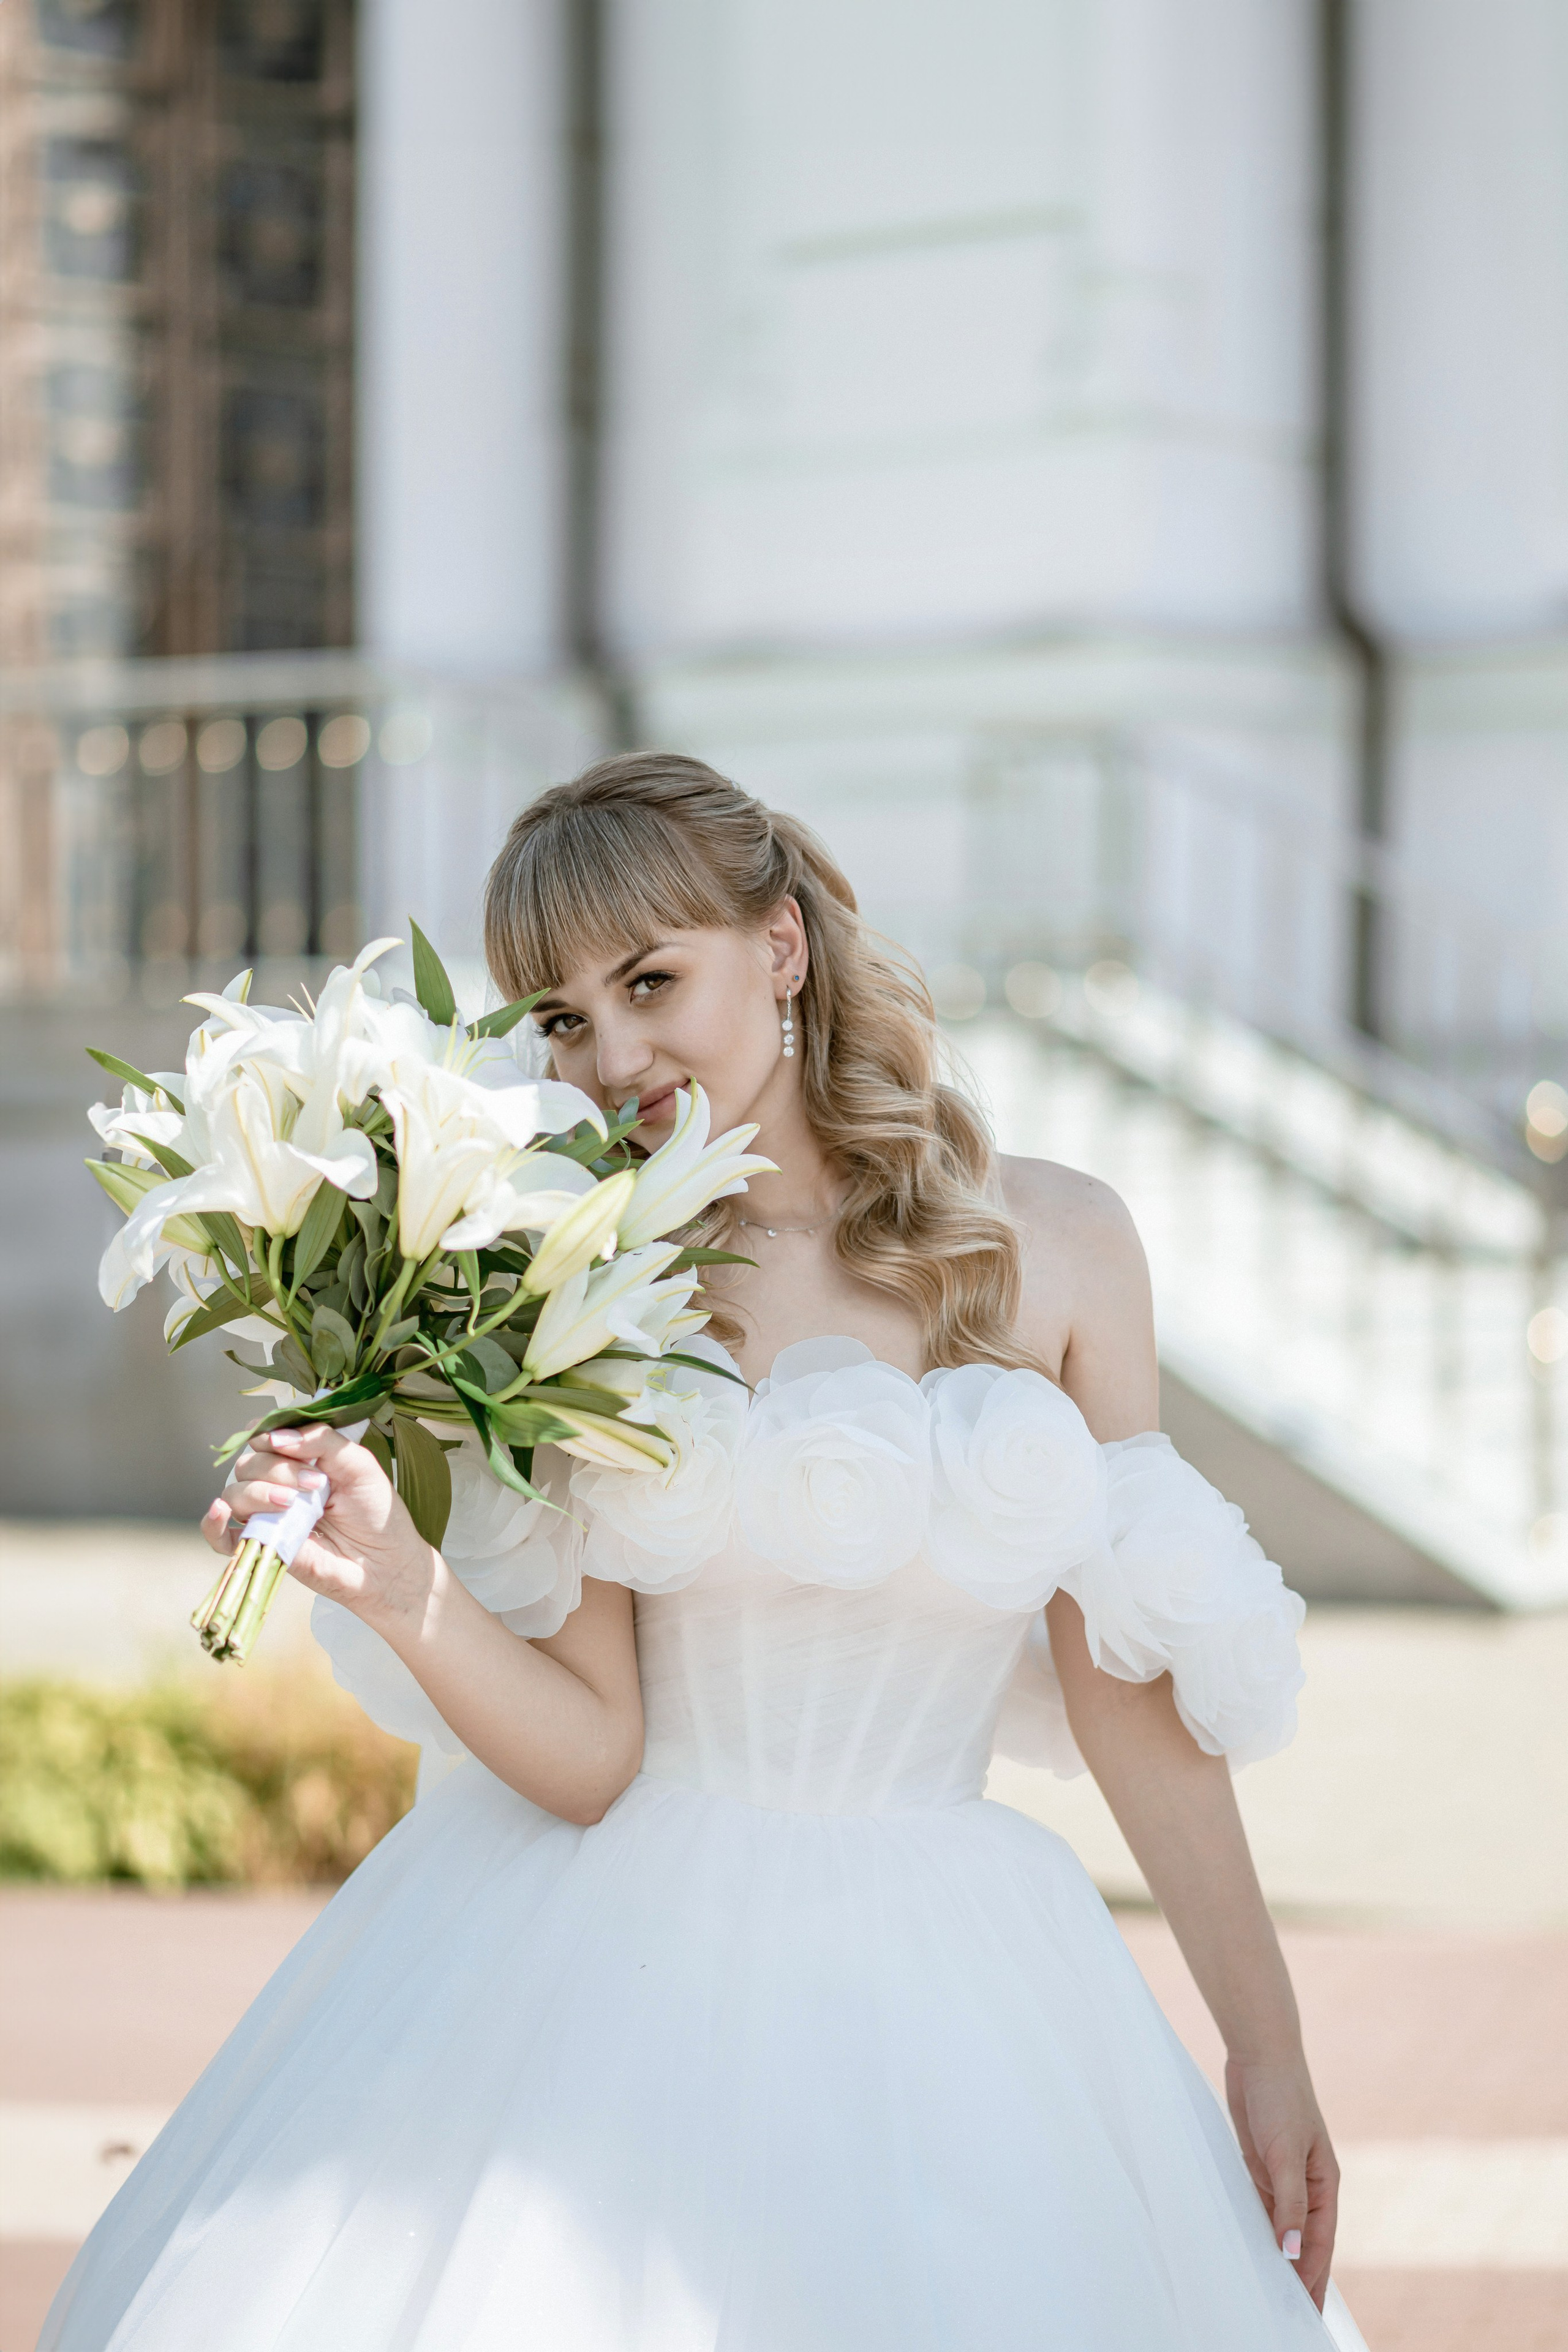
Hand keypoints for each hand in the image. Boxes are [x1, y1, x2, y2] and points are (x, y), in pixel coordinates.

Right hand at [200, 1426, 435, 1624]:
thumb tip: (276, 1437)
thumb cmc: (376, 1512)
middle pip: (248, 1463)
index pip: (264, 1436)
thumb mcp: (358, 1464)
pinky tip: (222, 1513)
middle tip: (314, 1484)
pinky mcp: (262, 1546)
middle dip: (276, 1469)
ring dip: (256, 1492)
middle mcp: (278, 1484)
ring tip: (290, 1503)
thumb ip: (322, 1441)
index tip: (285, 1441)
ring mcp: (268, 1515)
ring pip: (234, 1493)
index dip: (267, 1433)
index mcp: (300, 1459)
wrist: (386, 1564)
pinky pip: (220, 1536)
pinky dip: (213, 1523)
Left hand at [1225, 2053, 1338, 2308]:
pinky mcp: (1261, 2164)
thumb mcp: (1285, 2152)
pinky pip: (1262, 2207)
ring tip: (1271, 2294)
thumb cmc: (1280, 2097)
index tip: (1307, 2312)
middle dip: (1301, 2278)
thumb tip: (1291, 2253)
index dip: (1313, 2278)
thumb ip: (1289, 2204)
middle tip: (1293, 2317)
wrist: (1259, 2054)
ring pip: (1283, 2227)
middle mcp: (1308, 2185)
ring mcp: (1284, 2175)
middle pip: (1305, 2242)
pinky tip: (1251, 2249)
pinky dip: (1259, 2229)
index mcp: (1325, 2184)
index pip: (1320, 2243)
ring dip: (1279, 2256)